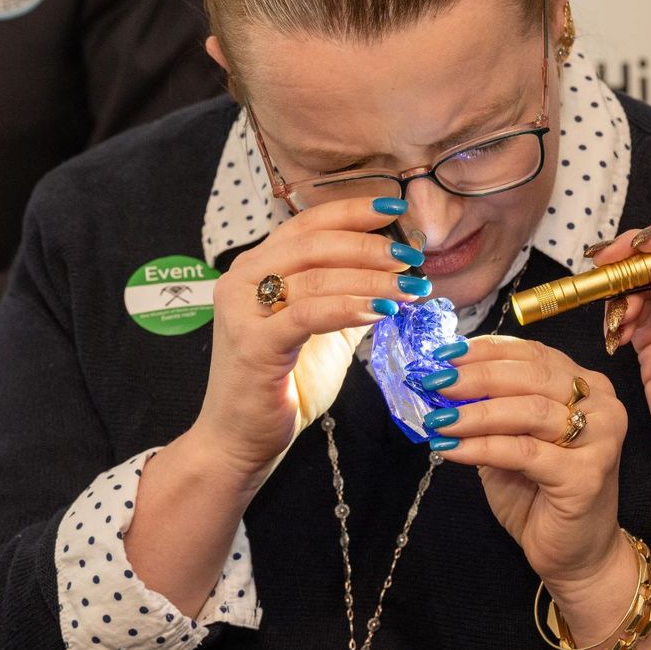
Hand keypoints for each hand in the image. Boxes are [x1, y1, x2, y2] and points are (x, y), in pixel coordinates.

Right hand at [186, 196, 431, 483]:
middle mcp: (243, 278)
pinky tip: (380, 311)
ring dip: (370, 278)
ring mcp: (243, 309)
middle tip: (410, 257)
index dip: (353, 211)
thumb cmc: (282, 386)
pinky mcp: (253, 343)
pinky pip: (307, 314)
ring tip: (410, 287)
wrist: (240, 440)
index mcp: (257, 266)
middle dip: (369, 246)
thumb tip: (395, 272)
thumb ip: (349, 298)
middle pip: (314, 242)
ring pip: (315, 276)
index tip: (396, 210)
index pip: (308, 223)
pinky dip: (347, 307)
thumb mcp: (325, 332)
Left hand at [427, 335, 626, 593]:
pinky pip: (524, 452)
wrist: (575, 554)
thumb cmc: (540, 494)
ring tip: (437, 417)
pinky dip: (482, 447)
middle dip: (477, 376)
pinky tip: (450, 447)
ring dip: (475, 413)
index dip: (486, 350)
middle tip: (434, 382)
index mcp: (586, 385)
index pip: (533, 353)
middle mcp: (602, 405)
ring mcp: (600, 439)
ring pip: (530, 411)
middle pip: (532, 376)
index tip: (443, 354)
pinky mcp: (586, 475)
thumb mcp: (511, 440)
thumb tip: (443, 383)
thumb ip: (491, 408)